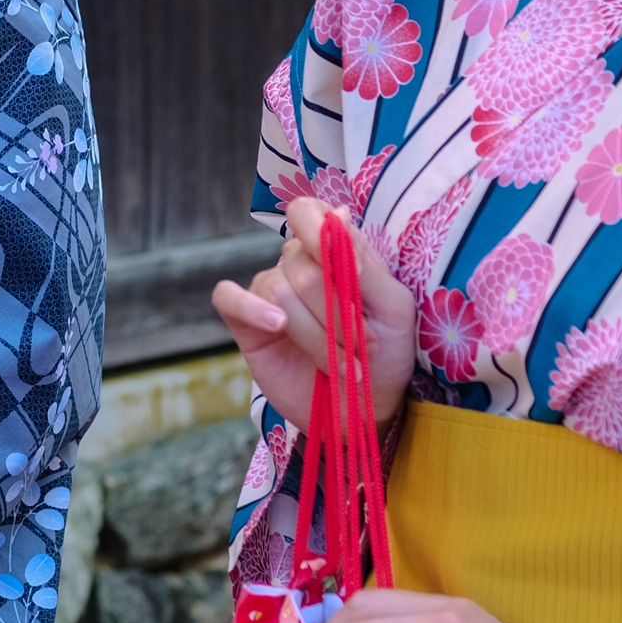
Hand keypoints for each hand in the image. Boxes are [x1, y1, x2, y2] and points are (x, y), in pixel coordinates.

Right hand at [209, 197, 416, 435]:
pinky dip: (251, 308)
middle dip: (336, 314)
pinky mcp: (246, 323)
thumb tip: (338, 215)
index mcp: (333, 250)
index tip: (355, 277)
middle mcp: (296, 264)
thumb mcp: (393, 309)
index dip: (323, 236)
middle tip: (361, 348)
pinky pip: (228, 297)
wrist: (364, 409)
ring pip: (279, 293)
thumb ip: (366, 263)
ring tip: (342, 366)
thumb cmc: (384, 354)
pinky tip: (278, 326)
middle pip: (302, 267)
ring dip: (317, 336)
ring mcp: (268, 292)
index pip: (308, 214)